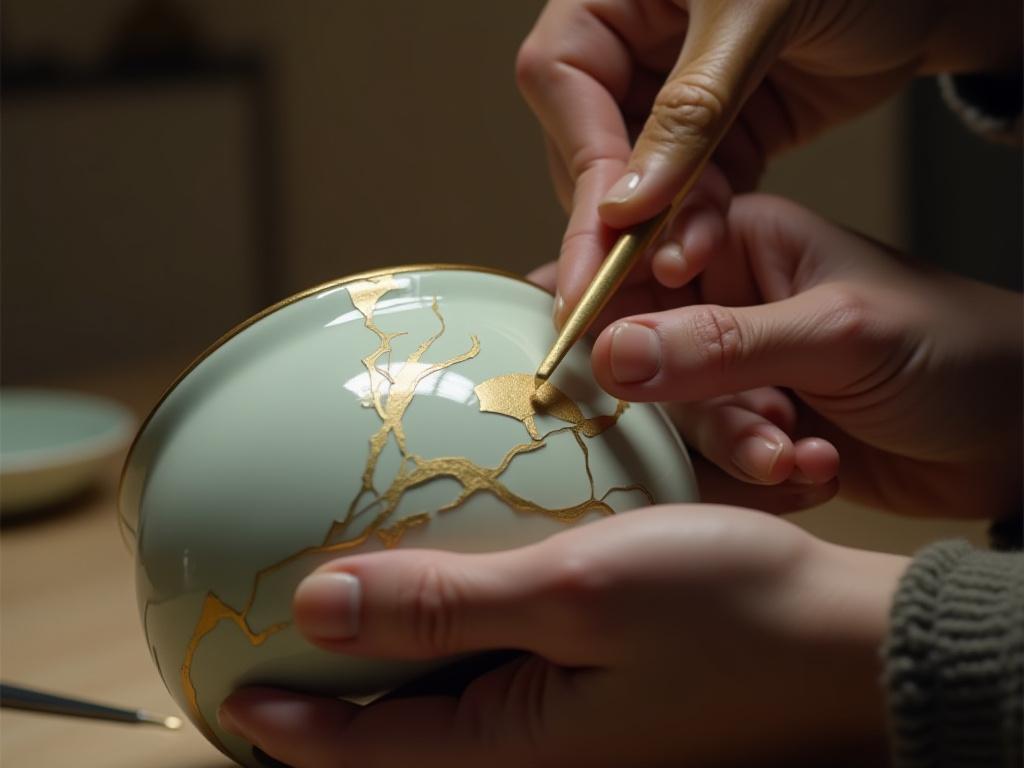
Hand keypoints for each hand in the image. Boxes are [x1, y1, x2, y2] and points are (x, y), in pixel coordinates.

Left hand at [219, 505, 907, 767]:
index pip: (367, 752)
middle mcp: (537, 750)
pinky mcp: (602, 692)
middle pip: (401, 737)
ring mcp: (572, 725)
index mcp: (516, 748)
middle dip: (330, 702)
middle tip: (272, 649)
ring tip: (345, 618)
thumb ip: (445, 605)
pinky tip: (460, 587)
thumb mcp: (575, 591)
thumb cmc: (729, 613)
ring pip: (449, 704)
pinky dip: (460, 637)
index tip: (228, 687)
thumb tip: (320, 608)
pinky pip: (503, 673)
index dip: (288, 725)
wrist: (849, 642)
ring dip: (394, 666)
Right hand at [516, 0, 1022, 322]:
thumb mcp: (756, 17)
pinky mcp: (718, 137)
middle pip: (588, 141)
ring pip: (639, 181)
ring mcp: (674, 97)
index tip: (599, 232)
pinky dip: (699, 227)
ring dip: (662, 228)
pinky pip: (691, 194)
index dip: (578, 159)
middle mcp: (633, 44)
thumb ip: (688, 112)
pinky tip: (704, 253)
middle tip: (630, 273)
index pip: (561, 78)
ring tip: (686, 266)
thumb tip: (622, 205)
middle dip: (617, 211)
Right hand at [532, 194, 1021, 518]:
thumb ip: (720, 344)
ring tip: (798, 457)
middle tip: (761, 427)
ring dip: (737, 445)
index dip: (597, 306)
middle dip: (696, 404)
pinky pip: (711, 459)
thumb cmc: (954, 352)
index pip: (632, 260)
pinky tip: (817, 468)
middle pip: (641, 351)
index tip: (579, 361)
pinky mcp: (751, 428)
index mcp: (739, 241)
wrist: (1020, 439)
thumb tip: (609, 353)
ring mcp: (736, 370)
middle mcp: (725, 302)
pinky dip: (761, 472)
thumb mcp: (837, 335)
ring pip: (676, 415)